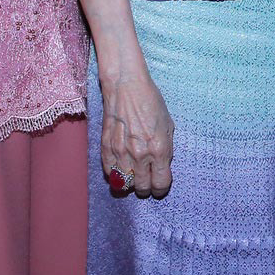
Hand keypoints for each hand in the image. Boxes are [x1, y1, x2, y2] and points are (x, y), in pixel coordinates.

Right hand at [101, 67, 173, 197]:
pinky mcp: (106, 148)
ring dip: (130, 182)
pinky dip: (115, 174)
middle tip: (147, 180)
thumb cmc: (151, 102)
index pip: (161, 184)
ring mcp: (121, 152)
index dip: (161, 188)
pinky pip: (109, 173)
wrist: (126, 86)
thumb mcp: (168, 125)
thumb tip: (161, 166)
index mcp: (160, 149)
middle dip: (146, 187)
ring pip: (124, 184)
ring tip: (134, 175)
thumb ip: (165, 149)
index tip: (160, 185)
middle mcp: (140, 155)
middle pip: (142, 188)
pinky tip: (121, 168)